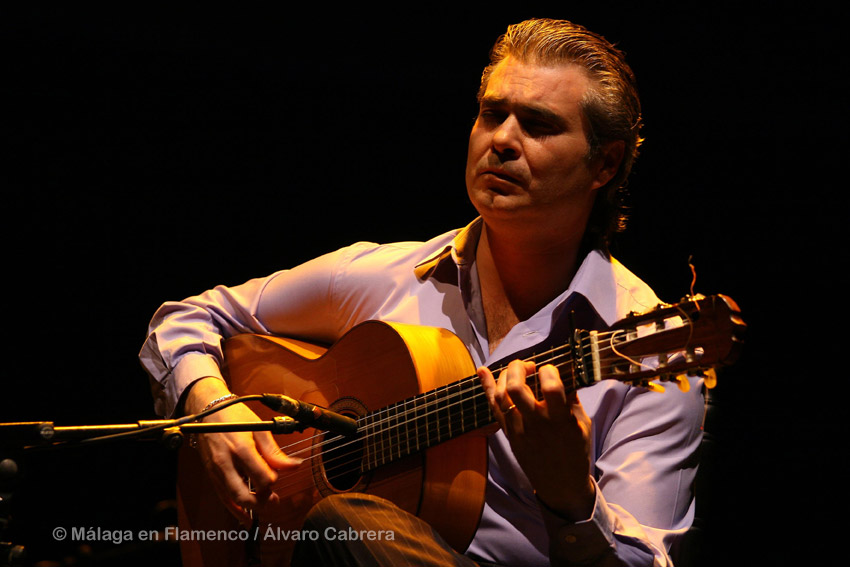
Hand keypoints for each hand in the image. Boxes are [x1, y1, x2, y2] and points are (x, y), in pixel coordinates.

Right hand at [185, 377, 301, 513]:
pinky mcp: (211, 475)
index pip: (262, 478)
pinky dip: (234, 510)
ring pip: (233, 500)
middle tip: (275, 500)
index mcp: (241, 449)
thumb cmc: (235, 417)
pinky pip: (222, 498)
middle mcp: (226, 463)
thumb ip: (275, 452)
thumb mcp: (259, 429)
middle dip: (262, 501)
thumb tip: (294, 466)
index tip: (276, 474)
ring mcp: (216, 471)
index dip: (273, 480)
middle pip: (244, 495)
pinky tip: (246, 517)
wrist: (207, 412)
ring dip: (250, 507)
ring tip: (265, 505)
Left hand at [478, 360, 594, 520]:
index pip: (551, 388)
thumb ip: (572, 398)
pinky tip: (483, 371)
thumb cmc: (576, 452)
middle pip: (516, 388)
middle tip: (529, 365)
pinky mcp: (508, 434)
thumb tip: (564, 373)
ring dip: (506, 375)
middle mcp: (536, 423)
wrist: (560, 485)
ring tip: (517, 371)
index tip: (551, 370)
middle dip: (519, 367)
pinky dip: (487, 387)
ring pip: (501, 396)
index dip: (549, 371)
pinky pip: (494, 408)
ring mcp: (518, 429)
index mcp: (559, 420)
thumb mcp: (583, 424)